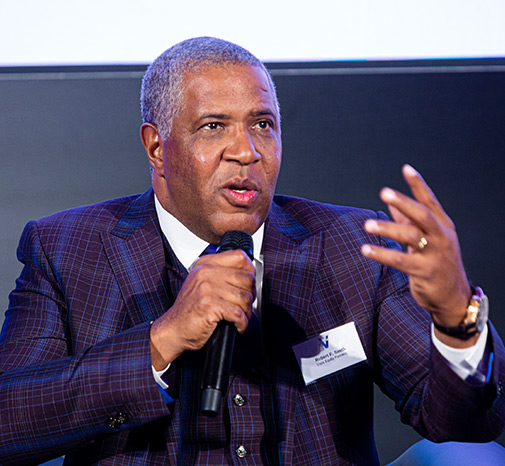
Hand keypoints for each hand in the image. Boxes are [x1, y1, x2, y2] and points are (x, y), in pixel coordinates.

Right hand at [150, 250, 255, 369]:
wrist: (174, 329)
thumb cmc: (190, 309)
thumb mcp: (202, 282)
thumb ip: (221, 273)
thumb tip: (248, 273)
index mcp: (206, 264)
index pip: (239, 257)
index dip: (250, 271)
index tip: (248, 283)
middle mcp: (206, 272)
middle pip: (247, 278)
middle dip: (250, 295)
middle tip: (244, 305)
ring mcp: (207, 288)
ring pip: (245, 297)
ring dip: (246, 312)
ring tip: (239, 317)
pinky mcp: (210, 305)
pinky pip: (238, 313)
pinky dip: (242, 323)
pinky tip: (236, 325)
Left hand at [361, 165, 471, 341]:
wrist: (453, 297)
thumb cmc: (438, 263)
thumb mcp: (428, 239)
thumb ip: (410, 222)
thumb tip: (393, 206)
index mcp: (442, 225)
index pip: (430, 201)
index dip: (418, 185)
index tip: (406, 168)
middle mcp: (441, 237)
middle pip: (422, 214)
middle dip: (404, 202)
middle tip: (384, 192)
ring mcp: (435, 254)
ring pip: (411, 236)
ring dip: (388, 229)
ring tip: (367, 225)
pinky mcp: (425, 272)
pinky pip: (401, 261)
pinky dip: (382, 254)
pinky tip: (366, 250)